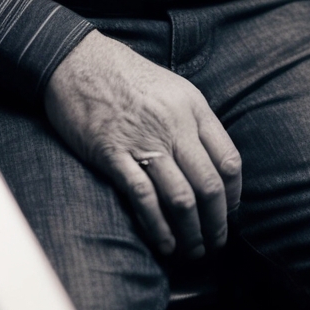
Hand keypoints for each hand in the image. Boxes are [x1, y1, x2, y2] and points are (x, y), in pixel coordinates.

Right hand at [43, 30, 241, 258]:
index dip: (233, 195)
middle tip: (214, 242)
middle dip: (216, 223)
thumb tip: (212, 165)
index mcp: (192, 107)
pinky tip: (164, 243)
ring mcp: (143, 140)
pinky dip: (158, 227)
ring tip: (191, 249)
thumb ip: (193, 122)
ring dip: (190, 232)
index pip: (228, 160)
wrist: (76, 60)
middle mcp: (173, 124)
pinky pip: (144, 198)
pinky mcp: (113, 154)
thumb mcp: (171, 88)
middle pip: (209, 185)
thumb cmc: (124, 75)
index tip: (228, 213)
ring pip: (181, 198)